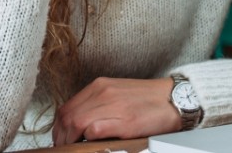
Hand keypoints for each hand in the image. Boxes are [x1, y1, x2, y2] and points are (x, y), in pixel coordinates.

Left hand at [52, 77, 178, 144]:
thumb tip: (79, 124)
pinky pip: (95, 129)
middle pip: (68, 116)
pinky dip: (86, 138)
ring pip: (76, 122)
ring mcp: (113, 106)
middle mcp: (103, 92)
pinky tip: (88, 144)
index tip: (59, 138)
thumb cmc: (146, 100)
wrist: (173, 99)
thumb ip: (98, 104)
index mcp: (100, 86)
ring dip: (69, 140)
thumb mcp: (117, 94)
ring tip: (71, 148)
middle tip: (62, 147)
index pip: (67, 107)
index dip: (58, 126)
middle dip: (60, 136)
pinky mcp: (125, 121)